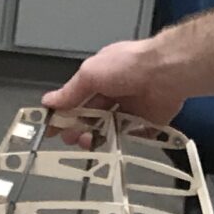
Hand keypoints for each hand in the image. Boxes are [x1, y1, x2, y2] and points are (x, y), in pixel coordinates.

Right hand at [43, 36, 194, 131]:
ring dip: (96, 138)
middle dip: (79, 129)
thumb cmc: (127, 66)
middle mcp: (114, 93)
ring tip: (89, 142)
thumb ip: (70, 91)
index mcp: (100, 77)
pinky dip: (120, 143)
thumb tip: (48, 101)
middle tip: (72, 138)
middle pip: (91, 118)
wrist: (165, 73)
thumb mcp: (90, 74)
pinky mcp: (146, 123)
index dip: (63, 114)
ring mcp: (130, 109)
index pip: (76, 99)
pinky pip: (130, 137)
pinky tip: (111, 146)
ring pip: (107, 130)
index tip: (52, 130)